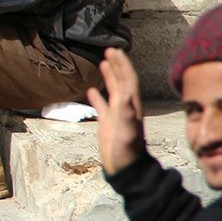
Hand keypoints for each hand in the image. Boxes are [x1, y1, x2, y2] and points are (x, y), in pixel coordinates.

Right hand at [87, 48, 146, 175]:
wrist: (125, 169)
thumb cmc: (127, 152)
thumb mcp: (127, 133)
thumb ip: (127, 115)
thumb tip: (126, 95)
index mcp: (130, 107)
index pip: (128, 80)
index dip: (122, 65)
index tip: (115, 51)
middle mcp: (125, 108)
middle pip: (122, 81)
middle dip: (117, 65)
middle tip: (110, 50)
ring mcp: (116, 115)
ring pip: (113, 91)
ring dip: (109, 77)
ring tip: (103, 63)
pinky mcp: (107, 124)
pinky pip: (102, 106)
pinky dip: (97, 97)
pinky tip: (91, 91)